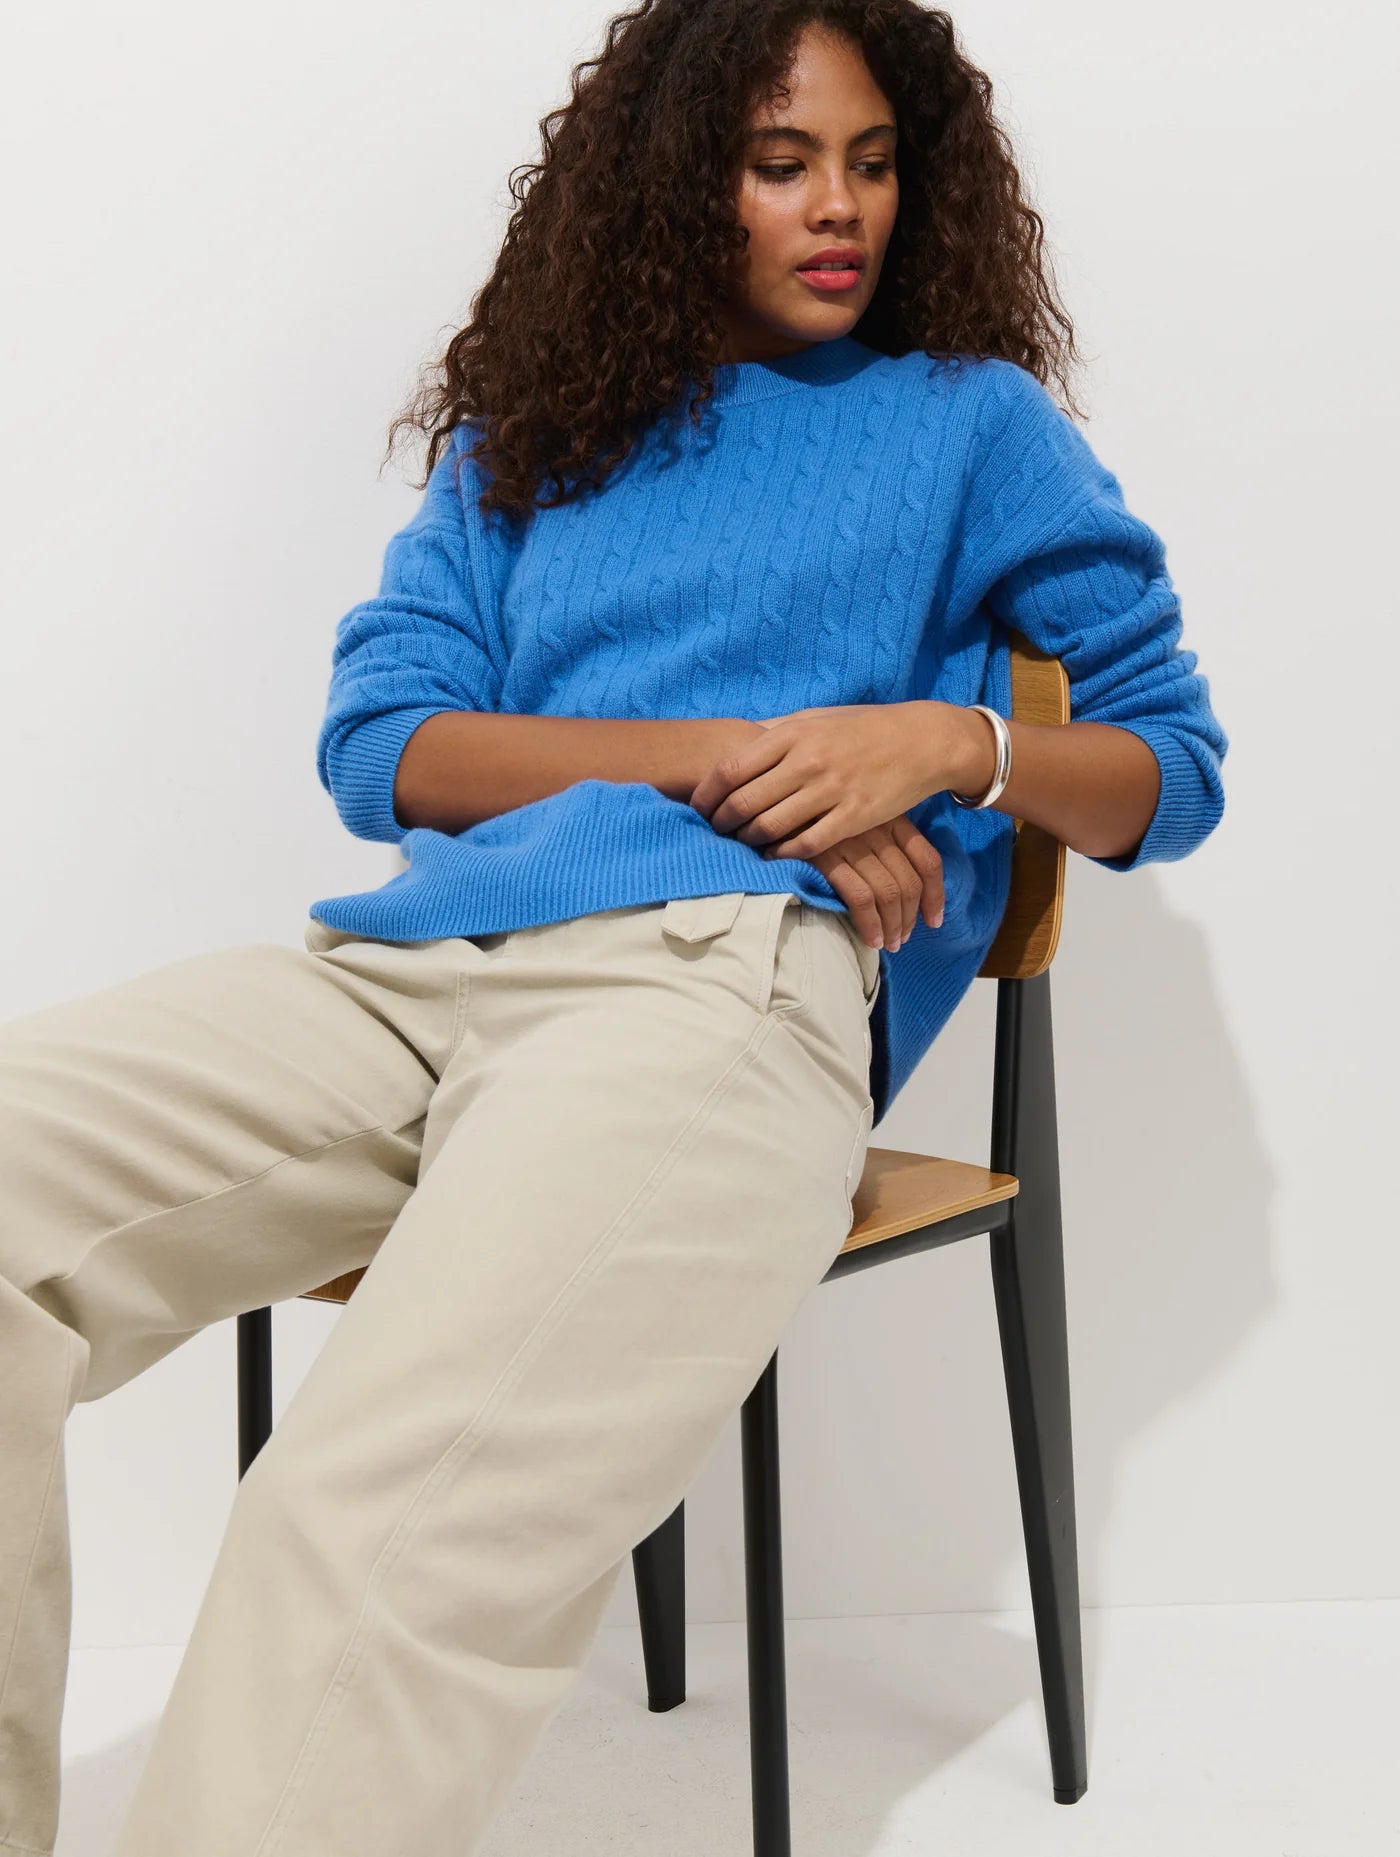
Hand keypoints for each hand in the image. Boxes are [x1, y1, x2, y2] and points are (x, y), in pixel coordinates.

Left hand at [689, 701, 969, 859]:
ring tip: (739, 845)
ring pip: (769, 827)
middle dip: (720, 823)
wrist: (920, 741)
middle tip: (713, 833)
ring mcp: (831, 790)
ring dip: (747, 841)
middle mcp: (808, 761)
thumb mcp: (815, 717)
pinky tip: (773, 856)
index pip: (730, 769)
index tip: (696, 808)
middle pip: (743, 803)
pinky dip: (782, 854)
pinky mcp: (854, 817)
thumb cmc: (861, 728)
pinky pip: (805, 844)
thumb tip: (735, 741)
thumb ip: (775, 732)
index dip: (705, 794)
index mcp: (793, 734)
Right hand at [809, 816, 945, 950]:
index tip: (933, 919)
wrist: (769, 792)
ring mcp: (853, 841)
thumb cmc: (810, 809)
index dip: (935, 894)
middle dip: (909, 917)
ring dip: (893, 926)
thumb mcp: (851, 815)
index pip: (926, 858)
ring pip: (889, 892)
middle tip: (902, 938)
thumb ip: (874, 837)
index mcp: (888, 816)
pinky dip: (870, 923)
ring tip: (888, 944)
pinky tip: (870, 939)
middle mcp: (876, 827)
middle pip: (909, 881)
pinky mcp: (828, 856)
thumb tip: (892, 882)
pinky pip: (861, 897)